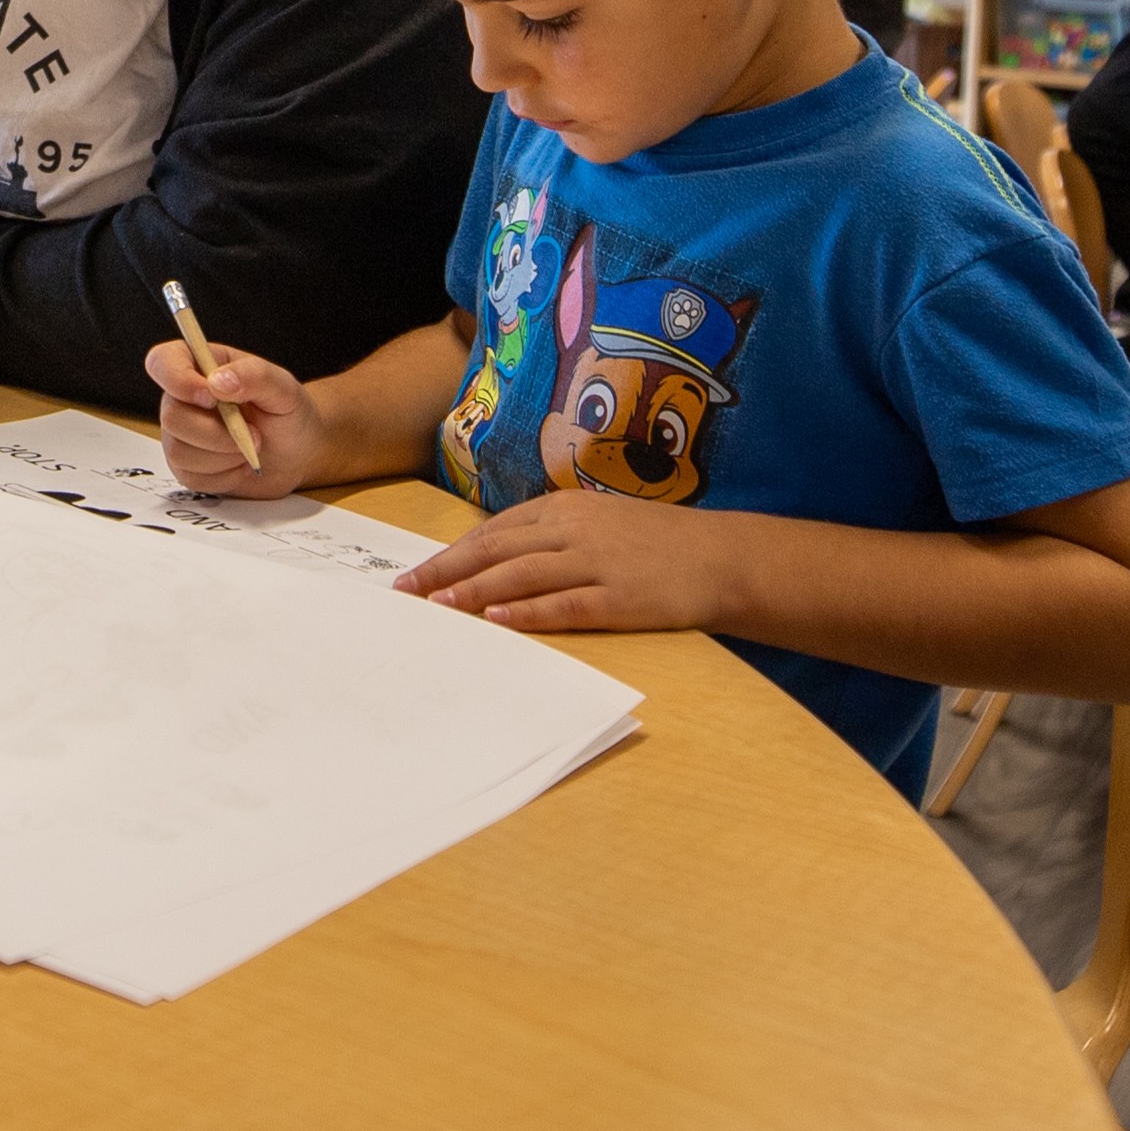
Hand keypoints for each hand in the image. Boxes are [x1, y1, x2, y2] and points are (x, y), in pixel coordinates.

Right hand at [144, 334, 312, 492]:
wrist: (298, 454)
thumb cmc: (288, 414)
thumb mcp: (283, 388)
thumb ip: (254, 375)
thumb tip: (218, 381)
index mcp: (200, 365)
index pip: (162, 362)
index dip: (178, 380)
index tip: (211, 398)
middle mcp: (182, 398)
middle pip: (171, 415)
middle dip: (216, 432)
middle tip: (254, 434)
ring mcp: (181, 434)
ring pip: (179, 450)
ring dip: (224, 455)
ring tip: (250, 448)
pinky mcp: (186, 467)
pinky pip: (189, 476)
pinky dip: (223, 475)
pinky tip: (240, 464)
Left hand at [399, 489, 748, 636]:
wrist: (722, 557)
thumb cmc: (659, 542)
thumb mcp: (602, 521)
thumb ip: (554, 534)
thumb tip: (500, 557)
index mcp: (568, 509)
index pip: (495, 531)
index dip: (452, 552)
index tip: (417, 573)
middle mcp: (576, 531)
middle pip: (497, 550)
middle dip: (447, 571)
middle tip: (407, 592)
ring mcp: (597, 563)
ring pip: (521, 576)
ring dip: (474, 591)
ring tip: (437, 606)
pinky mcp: (619, 597)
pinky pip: (565, 605)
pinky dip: (528, 613)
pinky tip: (497, 622)